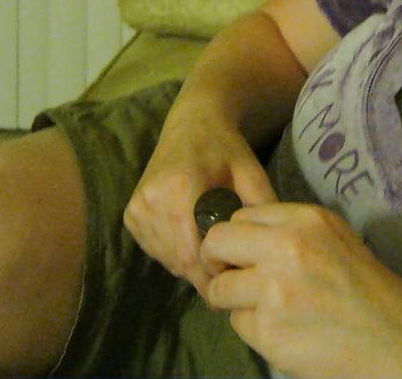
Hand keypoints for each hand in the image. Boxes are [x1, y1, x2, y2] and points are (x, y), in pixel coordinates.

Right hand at [123, 97, 276, 296]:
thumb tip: (271, 251)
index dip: (215, 273)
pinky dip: (177, 254)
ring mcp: (136, 209)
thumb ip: (262, 208)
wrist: (192, 125)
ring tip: (215, 252)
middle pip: (178, 261)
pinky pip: (156, 251)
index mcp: (179, 189)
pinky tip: (195, 237)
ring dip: (192, 266)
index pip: (192, 253)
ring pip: (167, 260)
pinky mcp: (130, 216)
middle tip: (231, 268)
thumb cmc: (226, 150)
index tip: (238, 274)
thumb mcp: (251, 174)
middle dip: (206, 273)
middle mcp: (150, 201)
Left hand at [201, 203, 401, 378]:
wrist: (391, 337)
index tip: (243, 255)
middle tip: (233, 279)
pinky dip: (254, 329)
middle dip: (217, 263)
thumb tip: (242, 236)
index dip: (237, 238)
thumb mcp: (333, 236)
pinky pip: (237, 324)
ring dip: (234, 301)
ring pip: (219, 288)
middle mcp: (285, 248)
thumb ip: (290, 230)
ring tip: (265, 309)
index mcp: (304, 220)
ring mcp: (273, 291)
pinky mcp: (268, 330)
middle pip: (216, 243)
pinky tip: (283, 329)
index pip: (240, 217)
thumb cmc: (363, 286)